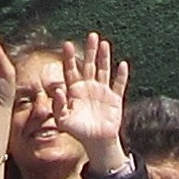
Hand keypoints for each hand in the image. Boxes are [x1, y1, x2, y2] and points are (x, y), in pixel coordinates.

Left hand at [55, 30, 126, 161]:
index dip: (69, 57)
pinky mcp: (115, 99)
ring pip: (104, 70)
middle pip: (89, 65)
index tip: (66, 44)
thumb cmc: (78, 131)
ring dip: (104, 57)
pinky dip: (121, 75)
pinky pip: (119, 85)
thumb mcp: (63, 120)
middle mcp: (88, 87)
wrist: (96, 143)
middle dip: (90, 51)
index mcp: (74, 91)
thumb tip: (57, 89)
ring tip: (104, 43)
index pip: (71, 70)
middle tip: (92, 35)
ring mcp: (102, 92)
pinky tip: (122, 64)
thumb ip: (58, 105)